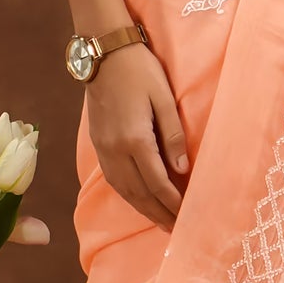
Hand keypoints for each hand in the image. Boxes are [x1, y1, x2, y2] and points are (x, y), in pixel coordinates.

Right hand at [85, 43, 190, 229]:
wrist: (103, 53)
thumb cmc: (140, 70)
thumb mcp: (165, 98)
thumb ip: (173, 136)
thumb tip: (183, 170)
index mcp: (134, 139)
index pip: (157, 182)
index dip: (172, 202)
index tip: (186, 214)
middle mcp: (115, 150)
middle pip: (138, 193)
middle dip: (158, 213)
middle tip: (175, 229)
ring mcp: (103, 149)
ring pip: (123, 190)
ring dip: (142, 208)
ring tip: (159, 221)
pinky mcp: (97, 144)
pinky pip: (113, 179)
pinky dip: (128, 195)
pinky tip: (138, 200)